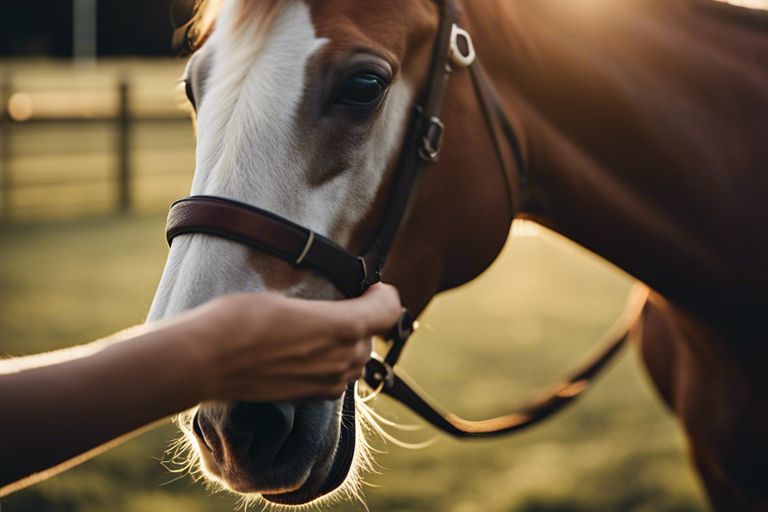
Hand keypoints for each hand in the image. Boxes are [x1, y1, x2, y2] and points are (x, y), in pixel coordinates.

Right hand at [183, 284, 401, 401]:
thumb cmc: (240, 319)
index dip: (384, 295)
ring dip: (350, 342)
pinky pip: (337, 378)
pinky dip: (333, 362)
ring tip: (325, 325)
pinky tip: (309, 349)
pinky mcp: (310, 396)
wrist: (207, 360)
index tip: (371, 287)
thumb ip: (322, 305)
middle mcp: (342, 358)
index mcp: (343, 326)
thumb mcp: (285, 295)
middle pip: (371, 335)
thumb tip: (328, 304)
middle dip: (364, 317)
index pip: (388, 310)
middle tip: (343, 301)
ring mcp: (327, 382)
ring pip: (356, 359)